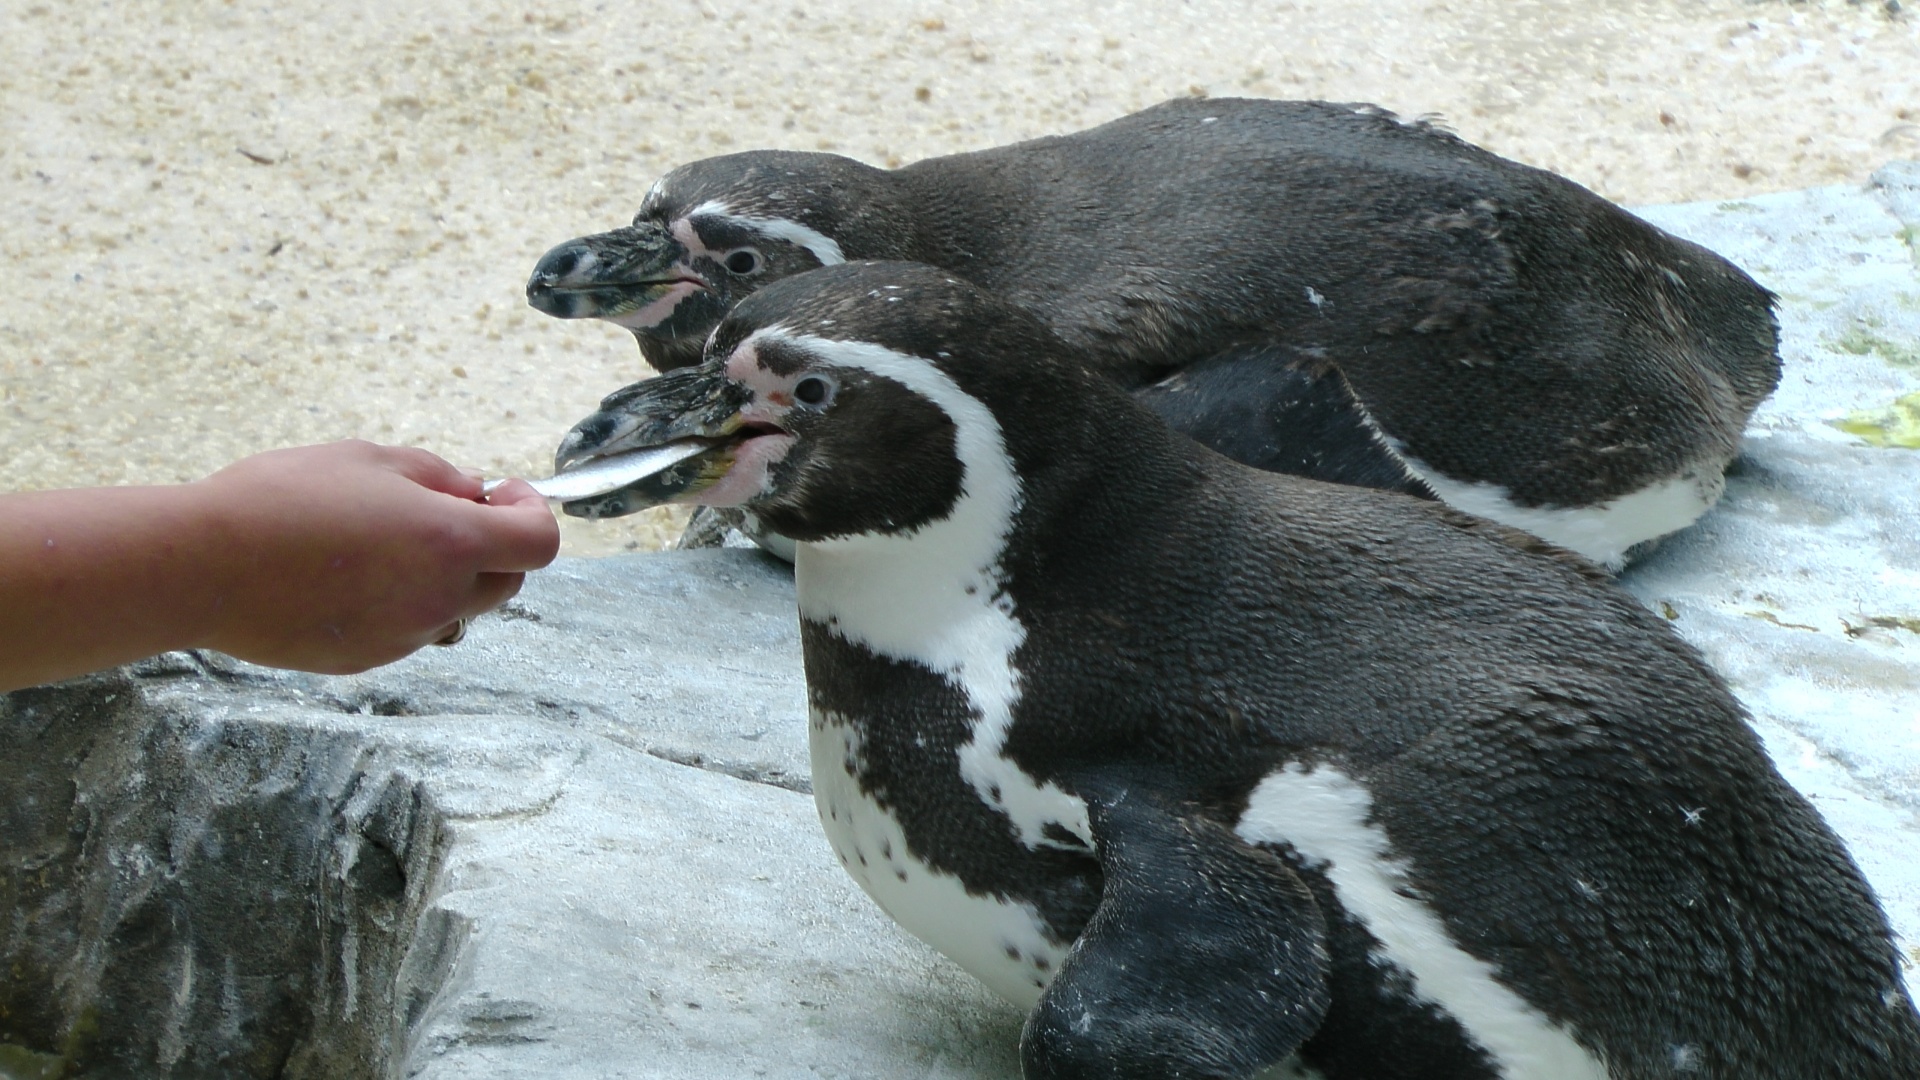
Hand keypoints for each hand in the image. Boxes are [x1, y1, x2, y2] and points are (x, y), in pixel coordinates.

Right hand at [191, 441, 559, 672]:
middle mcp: (439, 599)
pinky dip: (399, 602)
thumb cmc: (281, 500)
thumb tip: (472, 490)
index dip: (532, 512)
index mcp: (451, 542)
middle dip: (492, 545)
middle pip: (506, 581)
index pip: (540, 542)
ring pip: (455, 608)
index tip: (503, 493)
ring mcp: (405, 637)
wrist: (203, 567)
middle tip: (446, 511)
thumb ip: (436, 476)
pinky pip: (407, 629)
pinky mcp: (368, 660)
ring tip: (381, 541)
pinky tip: (347, 575)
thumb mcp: (369, 459)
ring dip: (443, 576)